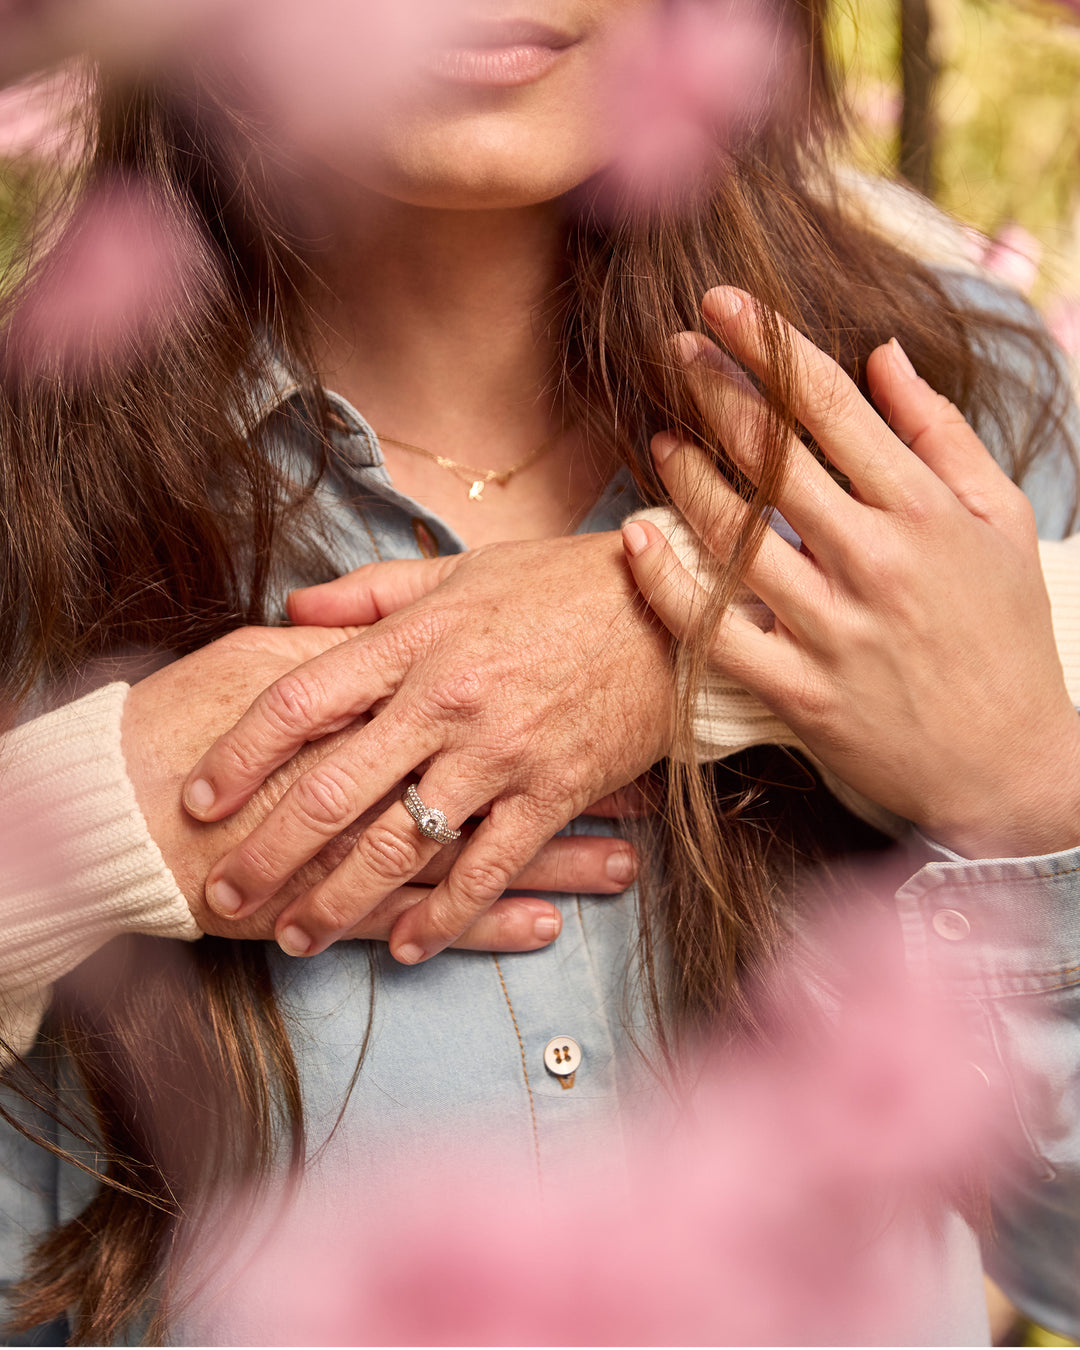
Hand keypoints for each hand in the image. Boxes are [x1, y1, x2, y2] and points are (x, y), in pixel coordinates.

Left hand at [180, 532, 672, 962]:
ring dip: (338, 900)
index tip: (200, 796)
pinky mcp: (553, 793)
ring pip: (400, 843)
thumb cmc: (561, 585)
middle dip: (269, 849)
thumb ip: (370, 593)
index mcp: (417, 641)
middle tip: (222, 892)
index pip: (304, 698)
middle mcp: (448, 701)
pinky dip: (442, 916)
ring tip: (294, 938)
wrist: (675, 610)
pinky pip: (486, 869)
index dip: (242, 752)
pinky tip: (404, 947)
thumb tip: (291, 605)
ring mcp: (500, 753)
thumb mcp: (461, 570)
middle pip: (335, 787)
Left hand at [622, 285, 1079, 857]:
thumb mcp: (1004, 523)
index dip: (768, 348)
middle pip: (776, 458)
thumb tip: (881, 354)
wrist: (1008, 768)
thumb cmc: (1005, 635)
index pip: (833, 408)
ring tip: (659, 437)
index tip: (720, 305)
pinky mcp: (801, 695)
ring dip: (687, 477)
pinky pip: (717, 633)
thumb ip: (942, 434)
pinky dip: (668, 586)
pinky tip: (634, 538)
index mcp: (930, 512)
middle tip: (675, 350)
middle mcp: (879, 564)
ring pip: (736, 539)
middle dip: (717, 391)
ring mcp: (836, 632)